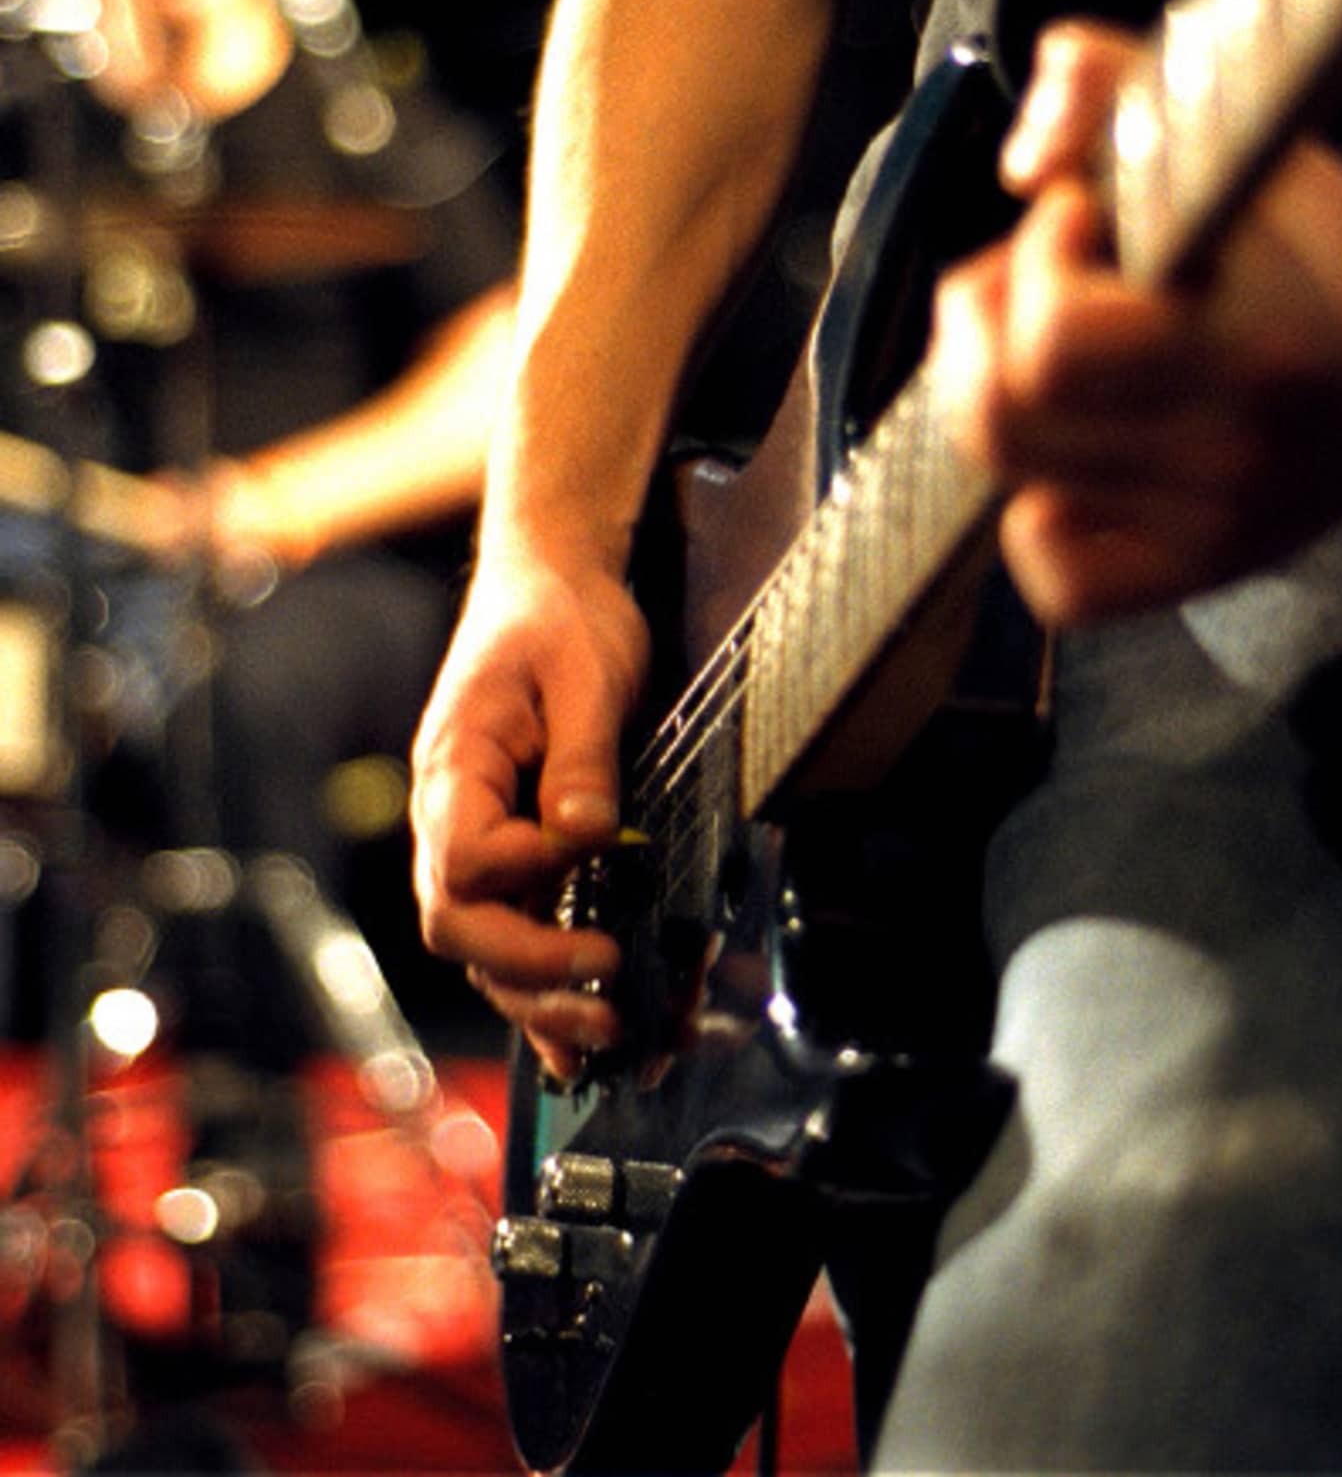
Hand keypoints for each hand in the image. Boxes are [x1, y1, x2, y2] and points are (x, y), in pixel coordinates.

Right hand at [410, 546, 648, 1081]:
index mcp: (456, 768)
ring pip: (481, 944)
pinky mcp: (513, 850)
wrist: (548, 585)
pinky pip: (509, 931)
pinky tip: (572, 1042)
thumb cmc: (560, 618)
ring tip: (605, 1037)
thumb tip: (586, 836)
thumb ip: (581, 757)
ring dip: (536, 998)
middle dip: (529, 973)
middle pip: (458, 923)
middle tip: (605, 999)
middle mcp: (450, 815)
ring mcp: (475, 837)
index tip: (597, 872)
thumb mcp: (584, 672)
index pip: (464, 860)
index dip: (525, 882)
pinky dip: (536, 989)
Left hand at [930, 22, 1341, 620]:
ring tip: (1044, 350)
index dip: (1032, 265)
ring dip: (995, 398)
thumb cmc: (1308, 238)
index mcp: (1245, 348)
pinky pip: (1059, 582)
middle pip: (999, 420)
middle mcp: (1228, 456)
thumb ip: (1103, 84)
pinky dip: (1035, 521)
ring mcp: (1212, 526)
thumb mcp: (1224, 125)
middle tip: (1023, 281)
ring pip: (1011, 482)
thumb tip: (1018, 165)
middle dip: (979, 329)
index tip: (1073, 219)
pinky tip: (1067, 460)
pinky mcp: (1198, 570)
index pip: (1053, 345)